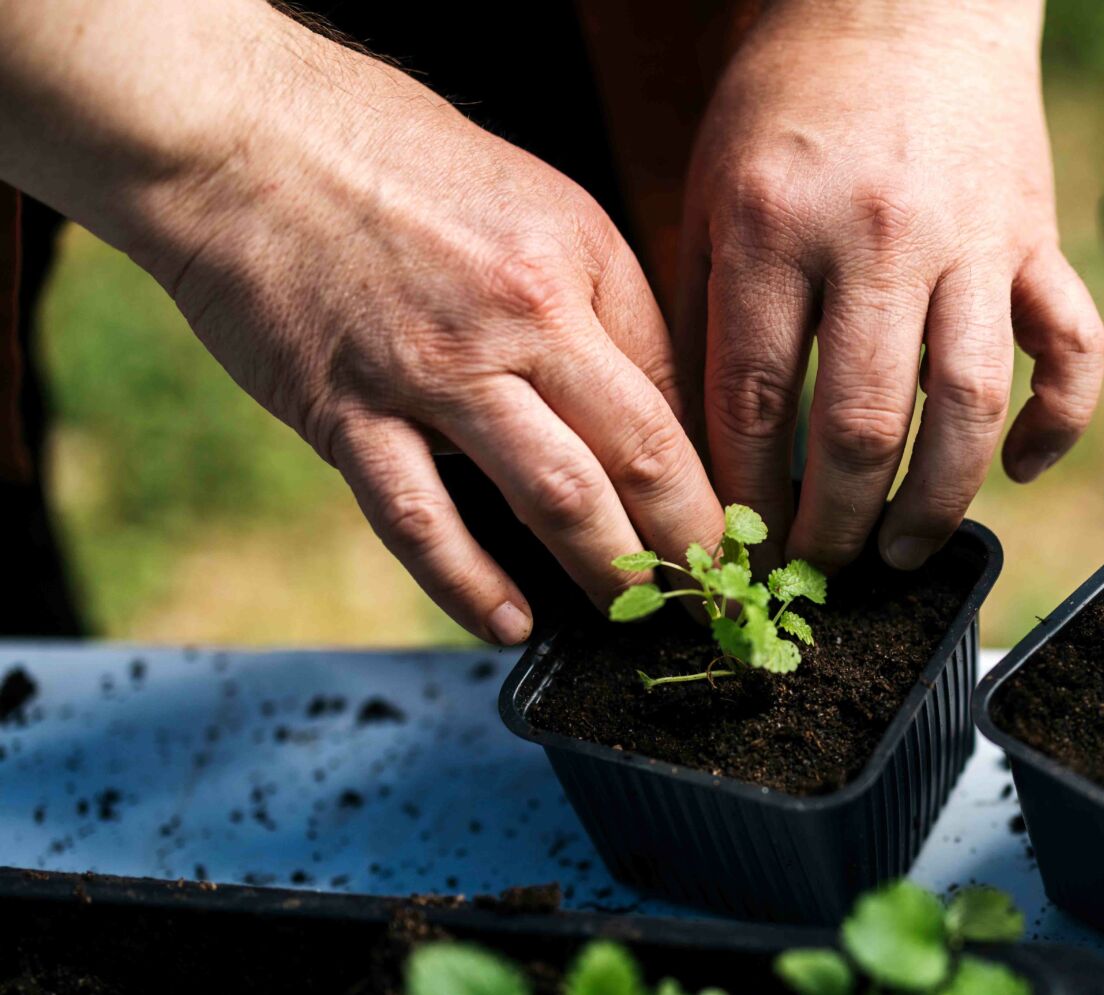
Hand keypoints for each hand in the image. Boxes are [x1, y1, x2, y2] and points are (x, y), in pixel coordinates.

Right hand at [0, 0, 720, 644]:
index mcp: (572, 266)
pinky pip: (422, 523)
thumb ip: (601, 303)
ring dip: (611, 573)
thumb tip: (663, 407)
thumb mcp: (536, 203)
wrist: (233, 133)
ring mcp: (431, 373)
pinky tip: (509, 625)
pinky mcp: (348, 415)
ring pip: (554, 497)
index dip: (719, 471)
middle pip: (640, 455)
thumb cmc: (391, 160)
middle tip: (723, 596)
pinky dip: (470, 586)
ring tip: (642, 617)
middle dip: (695, 540)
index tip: (743, 528)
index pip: (675, 391)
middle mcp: (516, 319)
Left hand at [677, 0, 1103, 571]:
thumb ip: (709, 314)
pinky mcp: (1037, 238)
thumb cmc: (791, 103)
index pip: (754, 396)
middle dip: (833, 523)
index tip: (736, 546)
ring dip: (937, 501)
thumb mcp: (717, 191)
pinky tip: (1018, 469)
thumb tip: (702, 451)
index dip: (744, 492)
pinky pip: (1072, 349)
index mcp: (777, 223)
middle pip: (862, 422)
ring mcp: (972, 240)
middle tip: (817, 570)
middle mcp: (879, 237)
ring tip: (902, 551)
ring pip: (970, 404)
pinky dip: (1058, 421)